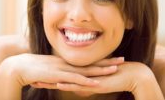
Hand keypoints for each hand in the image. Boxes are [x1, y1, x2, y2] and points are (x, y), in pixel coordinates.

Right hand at [0, 53, 123, 88]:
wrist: (18, 67)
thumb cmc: (32, 70)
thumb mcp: (49, 70)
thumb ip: (58, 74)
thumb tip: (64, 79)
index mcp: (66, 62)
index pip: (87, 61)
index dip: (100, 60)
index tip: (113, 58)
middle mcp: (67, 64)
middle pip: (90, 63)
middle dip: (107, 62)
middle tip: (122, 60)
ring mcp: (63, 69)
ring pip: (86, 70)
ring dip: (101, 71)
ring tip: (116, 70)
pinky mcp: (57, 76)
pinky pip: (74, 79)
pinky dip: (86, 81)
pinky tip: (96, 84)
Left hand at [41, 61, 162, 99]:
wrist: (133, 74)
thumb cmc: (116, 78)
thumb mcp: (97, 84)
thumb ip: (87, 86)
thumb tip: (79, 91)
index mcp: (81, 73)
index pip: (63, 75)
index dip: (50, 76)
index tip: (38, 76)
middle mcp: (82, 74)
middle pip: (60, 76)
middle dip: (46, 78)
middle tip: (32, 78)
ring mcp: (88, 77)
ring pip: (66, 80)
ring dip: (51, 82)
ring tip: (37, 82)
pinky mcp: (95, 82)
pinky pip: (79, 84)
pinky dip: (68, 84)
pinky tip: (58, 85)